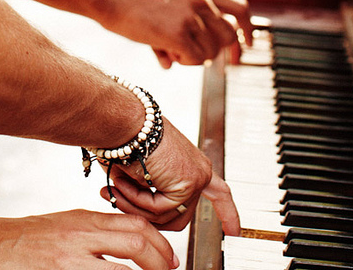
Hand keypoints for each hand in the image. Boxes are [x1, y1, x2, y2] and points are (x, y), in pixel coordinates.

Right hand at [0, 208, 178, 269]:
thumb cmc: (24, 239)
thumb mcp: (64, 224)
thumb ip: (94, 231)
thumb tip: (128, 244)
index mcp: (84, 220)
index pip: (136, 225)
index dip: (162, 244)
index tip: (171, 260)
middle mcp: (81, 236)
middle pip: (137, 243)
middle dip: (161, 263)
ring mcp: (70, 260)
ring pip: (122, 269)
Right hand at [95, 0, 251, 67]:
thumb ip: (191, 16)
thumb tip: (203, 51)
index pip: (241, 9)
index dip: (248, 30)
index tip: (247, 46)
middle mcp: (201, 1)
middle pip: (228, 36)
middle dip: (215, 50)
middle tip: (194, 52)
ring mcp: (191, 17)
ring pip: (211, 52)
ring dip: (195, 57)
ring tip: (173, 49)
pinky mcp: (178, 33)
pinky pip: (195, 59)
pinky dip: (185, 61)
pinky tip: (169, 53)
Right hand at [98, 120, 239, 236]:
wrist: (126, 121)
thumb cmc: (129, 137)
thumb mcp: (145, 169)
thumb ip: (152, 193)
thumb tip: (143, 218)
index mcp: (192, 164)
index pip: (219, 192)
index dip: (227, 213)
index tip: (234, 231)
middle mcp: (200, 171)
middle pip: (179, 216)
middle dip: (146, 214)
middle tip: (119, 200)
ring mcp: (197, 178)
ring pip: (166, 216)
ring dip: (135, 205)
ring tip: (117, 186)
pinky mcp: (187, 183)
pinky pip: (159, 209)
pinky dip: (137, 199)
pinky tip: (124, 181)